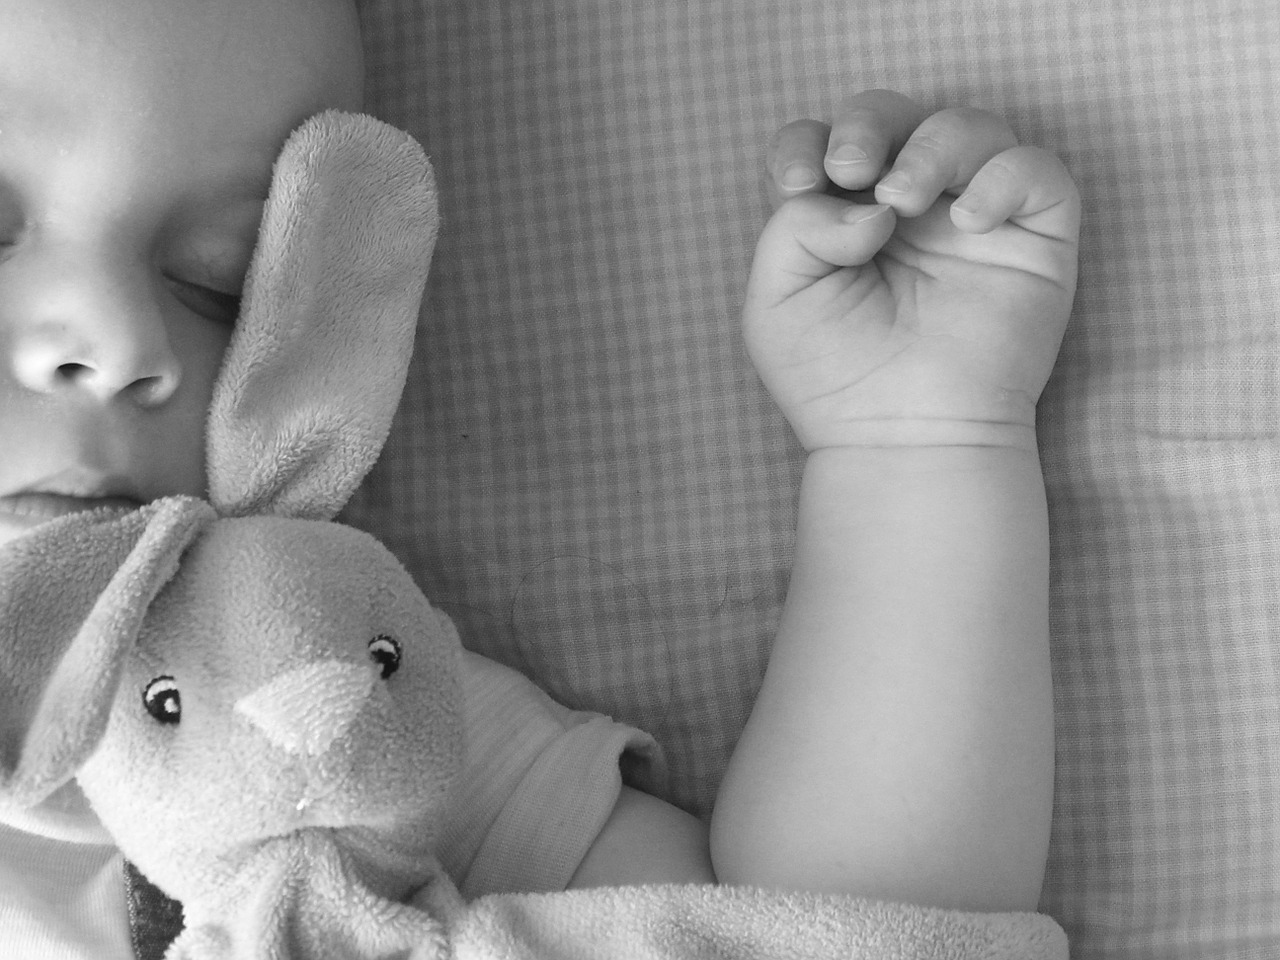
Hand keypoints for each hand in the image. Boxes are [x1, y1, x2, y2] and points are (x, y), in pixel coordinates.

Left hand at [744, 90, 1079, 450]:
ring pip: (970, 127)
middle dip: (867, 124)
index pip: (828, 141)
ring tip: (902, 202)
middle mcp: (909, 210)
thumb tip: (870, 201)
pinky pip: (1039, 170)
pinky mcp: (1033, 240)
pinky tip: (966, 222)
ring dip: (931, 147)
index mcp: (843, 218)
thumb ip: (795, 230)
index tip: (800, 183)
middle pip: (895, 117)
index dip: (809, 141)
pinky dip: (1004, 177)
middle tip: (852, 170)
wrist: (904, 437)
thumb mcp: (777, 301)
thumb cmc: (835, 379)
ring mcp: (972, 219)